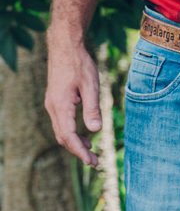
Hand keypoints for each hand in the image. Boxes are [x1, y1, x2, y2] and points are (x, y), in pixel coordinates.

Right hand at [44, 32, 100, 166]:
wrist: (65, 47)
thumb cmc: (79, 65)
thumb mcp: (91, 87)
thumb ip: (92, 109)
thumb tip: (95, 130)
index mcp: (60, 106)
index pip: (68, 136)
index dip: (79, 151)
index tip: (91, 162)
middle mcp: (53, 107)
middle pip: (63, 137)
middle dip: (78, 151)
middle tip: (95, 163)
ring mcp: (53, 104)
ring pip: (62, 131)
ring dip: (75, 143)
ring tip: (91, 153)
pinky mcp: (56, 100)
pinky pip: (62, 122)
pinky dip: (73, 133)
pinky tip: (85, 136)